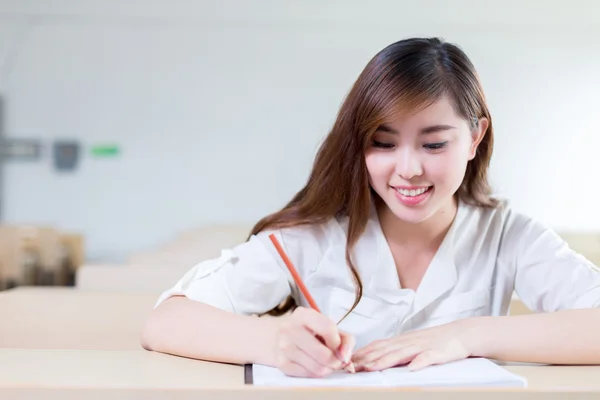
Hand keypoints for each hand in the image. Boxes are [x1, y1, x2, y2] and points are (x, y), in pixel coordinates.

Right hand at [273, 307, 355, 377]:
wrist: (282, 337)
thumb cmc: (311, 332)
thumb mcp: (329, 327)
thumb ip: (345, 340)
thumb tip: (344, 357)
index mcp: (302, 315)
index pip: (328, 329)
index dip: (338, 343)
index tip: (338, 347)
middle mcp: (289, 329)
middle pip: (323, 354)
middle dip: (335, 361)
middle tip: (336, 360)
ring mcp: (283, 347)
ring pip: (317, 368)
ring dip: (327, 369)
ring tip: (326, 362)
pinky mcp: (282, 363)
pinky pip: (308, 375)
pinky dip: (316, 373)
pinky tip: (314, 365)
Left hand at [352, 319, 477, 371]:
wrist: (460, 333)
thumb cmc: (433, 341)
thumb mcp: (410, 344)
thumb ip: (393, 351)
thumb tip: (371, 358)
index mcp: (400, 341)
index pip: (377, 346)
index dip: (361, 354)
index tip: (346, 361)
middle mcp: (408, 342)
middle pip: (384, 350)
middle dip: (366, 358)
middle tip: (351, 367)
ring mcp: (422, 346)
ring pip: (401, 353)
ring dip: (385, 360)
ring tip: (371, 367)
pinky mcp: (437, 352)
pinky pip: (427, 358)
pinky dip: (419, 362)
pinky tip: (412, 368)